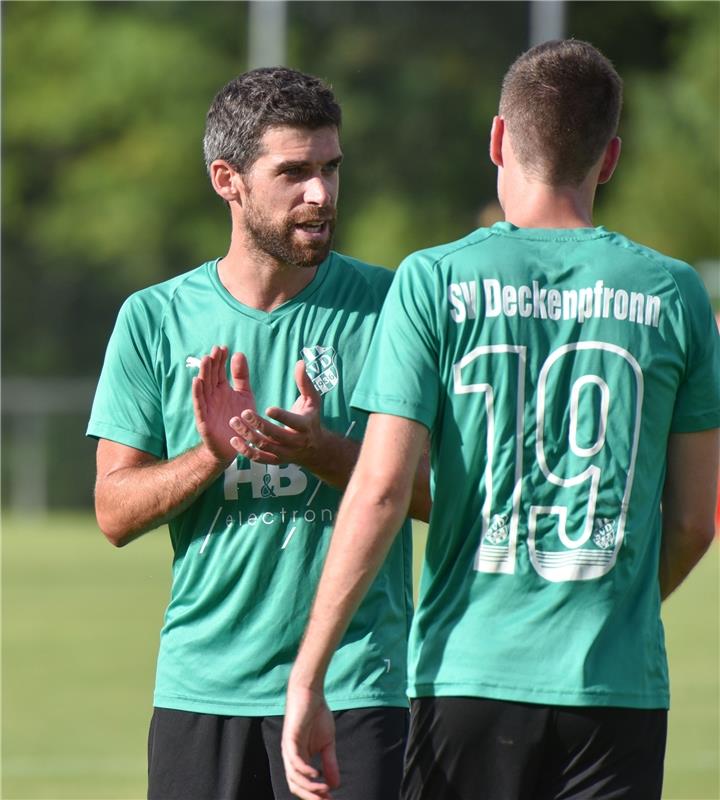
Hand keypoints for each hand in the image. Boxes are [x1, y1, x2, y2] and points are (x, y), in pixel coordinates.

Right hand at [192, 346, 256, 462]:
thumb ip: (241, 376)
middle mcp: (213, 397)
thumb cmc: (240, 420)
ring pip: (203, 389)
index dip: (220, 360)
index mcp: (222, 390)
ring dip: (203, 374)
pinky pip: (199, 406)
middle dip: (212, 364)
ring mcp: (207, 408)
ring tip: (206, 360)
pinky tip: (197, 382)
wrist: (236, 446)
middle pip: (210, 377)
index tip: (223, 347)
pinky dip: (197, 394)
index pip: (219, 371)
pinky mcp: (204, 421)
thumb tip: (238, 353)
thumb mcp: (244, 395)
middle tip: (214, 350)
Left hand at [228, 359, 324, 467]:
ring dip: (248, 435)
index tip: (267, 408)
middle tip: (244, 413)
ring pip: (264, 446)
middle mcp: (295, 442)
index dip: (281, 416)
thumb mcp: (312, 400)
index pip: (293, 422)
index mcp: (305, 426)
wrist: (316, 449)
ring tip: (234, 422)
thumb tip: (300, 362)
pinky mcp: (275, 460)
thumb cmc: (311, 418)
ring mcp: (285, 453)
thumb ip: (305, 382)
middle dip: (259, 425)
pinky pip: (259, 458)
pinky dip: (246, 451)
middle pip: (275, 435)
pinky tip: (234, 440)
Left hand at [282, 684, 338, 799]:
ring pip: (294, 776)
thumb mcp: (328, 743)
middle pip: (296, 785)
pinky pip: (294, 759)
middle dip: (311, 796)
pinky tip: (316, 774)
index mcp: (299, 759)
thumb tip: (335, 785)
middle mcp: (291, 757)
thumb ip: (329, 763)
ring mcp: (289, 748)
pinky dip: (304, 770)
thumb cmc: (317, 715)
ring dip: (309, 786)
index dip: (315, 795)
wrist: (310, 693)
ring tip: (324, 790)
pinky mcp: (289, 738)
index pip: (304, 784)